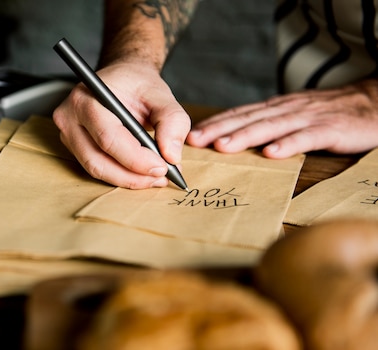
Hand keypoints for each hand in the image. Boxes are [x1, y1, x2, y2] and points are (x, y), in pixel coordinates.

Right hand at [53, 62, 190, 188]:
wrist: (122, 78)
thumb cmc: (136, 84)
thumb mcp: (161, 95)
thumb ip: (172, 121)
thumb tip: (172, 156)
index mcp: (86, 99)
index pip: (108, 137)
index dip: (136, 158)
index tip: (163, 167)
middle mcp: (69, 118)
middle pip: (98, 160)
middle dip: (132, 175)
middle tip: (161, 177)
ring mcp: (67, 134)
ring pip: (96, 169)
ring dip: (128, 179)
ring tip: (155, 177)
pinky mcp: (73, 146)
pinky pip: (97, 168)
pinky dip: (121, 175)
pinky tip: (141, 173)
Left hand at [187, 79, 377, 157]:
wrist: (374, 102)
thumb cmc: (330, 114)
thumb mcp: (294, 115)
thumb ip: (269, 125)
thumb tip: (237, 140)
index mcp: (277, 108)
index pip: (240, 114)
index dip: (215, 124)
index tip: (191, 136)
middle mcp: (287, 109)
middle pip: (248, 119)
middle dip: (219, 130)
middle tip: (194, 142)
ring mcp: (308, 118)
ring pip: (271, 126)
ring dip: (245, 136)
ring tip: (223, 147)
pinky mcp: (330, 129)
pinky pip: (307, 137)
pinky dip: (288, 144)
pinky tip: (271, 154)